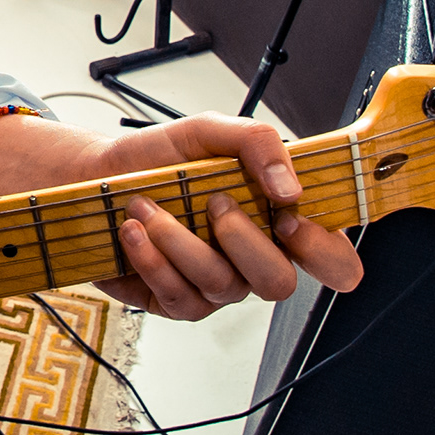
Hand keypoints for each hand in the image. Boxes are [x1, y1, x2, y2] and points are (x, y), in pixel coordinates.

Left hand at [93, 109, 360, 317]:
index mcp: (277, 220)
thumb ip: (259, 143)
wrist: (98, 177)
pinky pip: (180, 298)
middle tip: (212, 202)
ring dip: (181, 241)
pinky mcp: (177, 302)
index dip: (324, 250)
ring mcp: (217, 285)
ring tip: (149, 208)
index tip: (288, 217)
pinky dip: (153, 260)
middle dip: (243, 241)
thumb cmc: (160, 157)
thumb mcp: (210, 131)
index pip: (335, 259)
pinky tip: (134, 233)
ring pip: (224, 286)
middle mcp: (253, 259)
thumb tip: (290, 187)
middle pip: (280, 284)